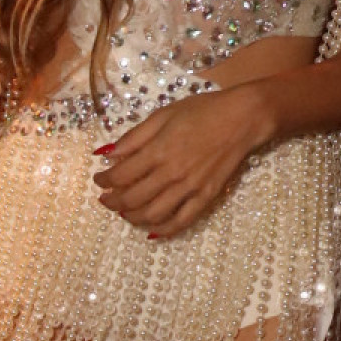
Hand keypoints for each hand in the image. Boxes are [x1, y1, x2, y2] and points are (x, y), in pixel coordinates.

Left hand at [91, 86, 272, 239]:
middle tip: (105, 199)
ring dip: (131, 217)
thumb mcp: (162, 116)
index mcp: (157, 151)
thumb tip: (108, 155)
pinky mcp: (206, 197)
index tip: (98, 179)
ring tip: (124, 212)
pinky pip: (182, 221)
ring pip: (152, 214)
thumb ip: (134, 138)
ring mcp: (189, 188)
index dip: (104, 181)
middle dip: (112, 202)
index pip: (120, 176)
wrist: (242, 118)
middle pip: (132, 199)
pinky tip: (152, 229)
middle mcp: (171, 174)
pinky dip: (163, 229)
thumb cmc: (201, 111)